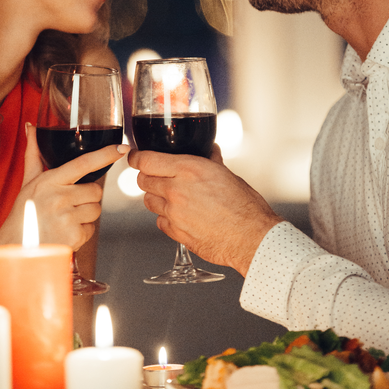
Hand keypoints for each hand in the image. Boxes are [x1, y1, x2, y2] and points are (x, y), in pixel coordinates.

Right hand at [0, 125, 128, 249]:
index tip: (122, 148)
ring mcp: (66, 218)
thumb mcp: (28, 183)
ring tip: (64, 219)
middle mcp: (58, 197)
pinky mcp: (73, 236)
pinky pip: (91, 229)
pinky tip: (64, 233)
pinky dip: (81, 232)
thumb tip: (31, 127)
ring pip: (96, 210)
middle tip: (68, 204)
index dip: (105, 154)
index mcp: (49, 181)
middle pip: (96, 191)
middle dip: (87, 198)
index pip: (83, 163)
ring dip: (85, 215)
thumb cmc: (22, 215)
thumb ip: (34, 155)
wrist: (14, 250)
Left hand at [128, 144, 282, 276]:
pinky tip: (181, 216)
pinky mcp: (176, 233)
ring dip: (156, 197)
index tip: (136, 157)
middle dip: (148, 177)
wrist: (252, 238)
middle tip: (158, 177)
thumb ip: (211, 160)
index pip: (145, 160)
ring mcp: (174, 213)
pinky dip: (166, 218)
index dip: (137, 158)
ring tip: (173, 197)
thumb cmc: (245, 207)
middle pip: (143, 181)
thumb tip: (208, 151)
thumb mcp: (227, 174)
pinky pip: (160, 221)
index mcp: (188, 170)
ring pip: (148, 201)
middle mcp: (176, 190)